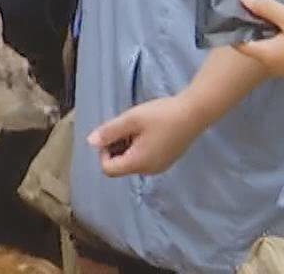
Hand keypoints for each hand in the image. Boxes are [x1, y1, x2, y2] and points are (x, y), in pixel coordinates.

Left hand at [88, 94, 204, 176]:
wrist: (194, 113)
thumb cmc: (160, 115)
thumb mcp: (130, 120)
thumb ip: (108, 132)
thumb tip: (90, 142)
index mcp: (138, 163)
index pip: (108, 169)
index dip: (103, 152)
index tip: (111, 134)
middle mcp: (149, 170)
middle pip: (120, 167)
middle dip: (115, 148)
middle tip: (124, 128)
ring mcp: (160, 166)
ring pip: (132, 162)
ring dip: (127, 147)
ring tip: (136, 128)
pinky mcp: (167, 160)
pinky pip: (144, 159)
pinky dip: (139, 147)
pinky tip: (147, 131)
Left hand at [234, 0, 283, 81]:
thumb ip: (267, 8)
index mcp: (265, 55)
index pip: (236, 42)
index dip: (231, 25)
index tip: (229, 8)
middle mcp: (270, 63)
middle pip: (251, 43)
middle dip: (247, 24)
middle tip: (244, 4)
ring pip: (265, 45)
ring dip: (262, 29)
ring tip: (260, 8)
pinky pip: (278, 48)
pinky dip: (275, 36)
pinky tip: (280, 21)